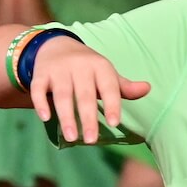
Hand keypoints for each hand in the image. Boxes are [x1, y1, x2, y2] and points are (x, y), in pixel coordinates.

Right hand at [30, 37, 150, 144]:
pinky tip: (46, 118)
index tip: (114, 123)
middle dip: (88, 118)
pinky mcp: (41, 73)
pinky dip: (41, 102)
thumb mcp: (107, 74)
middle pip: (84, 95)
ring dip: (66, 116)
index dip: (112, 105)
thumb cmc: (88, 68)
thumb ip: (124, 87)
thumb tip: (147, 88)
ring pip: (62, 94)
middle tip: (91, 140)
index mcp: (100, 66)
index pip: (109, 87)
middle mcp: (80, 66)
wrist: (56, 45)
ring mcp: (59, 69)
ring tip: (71, 137)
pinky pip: (39, 88)